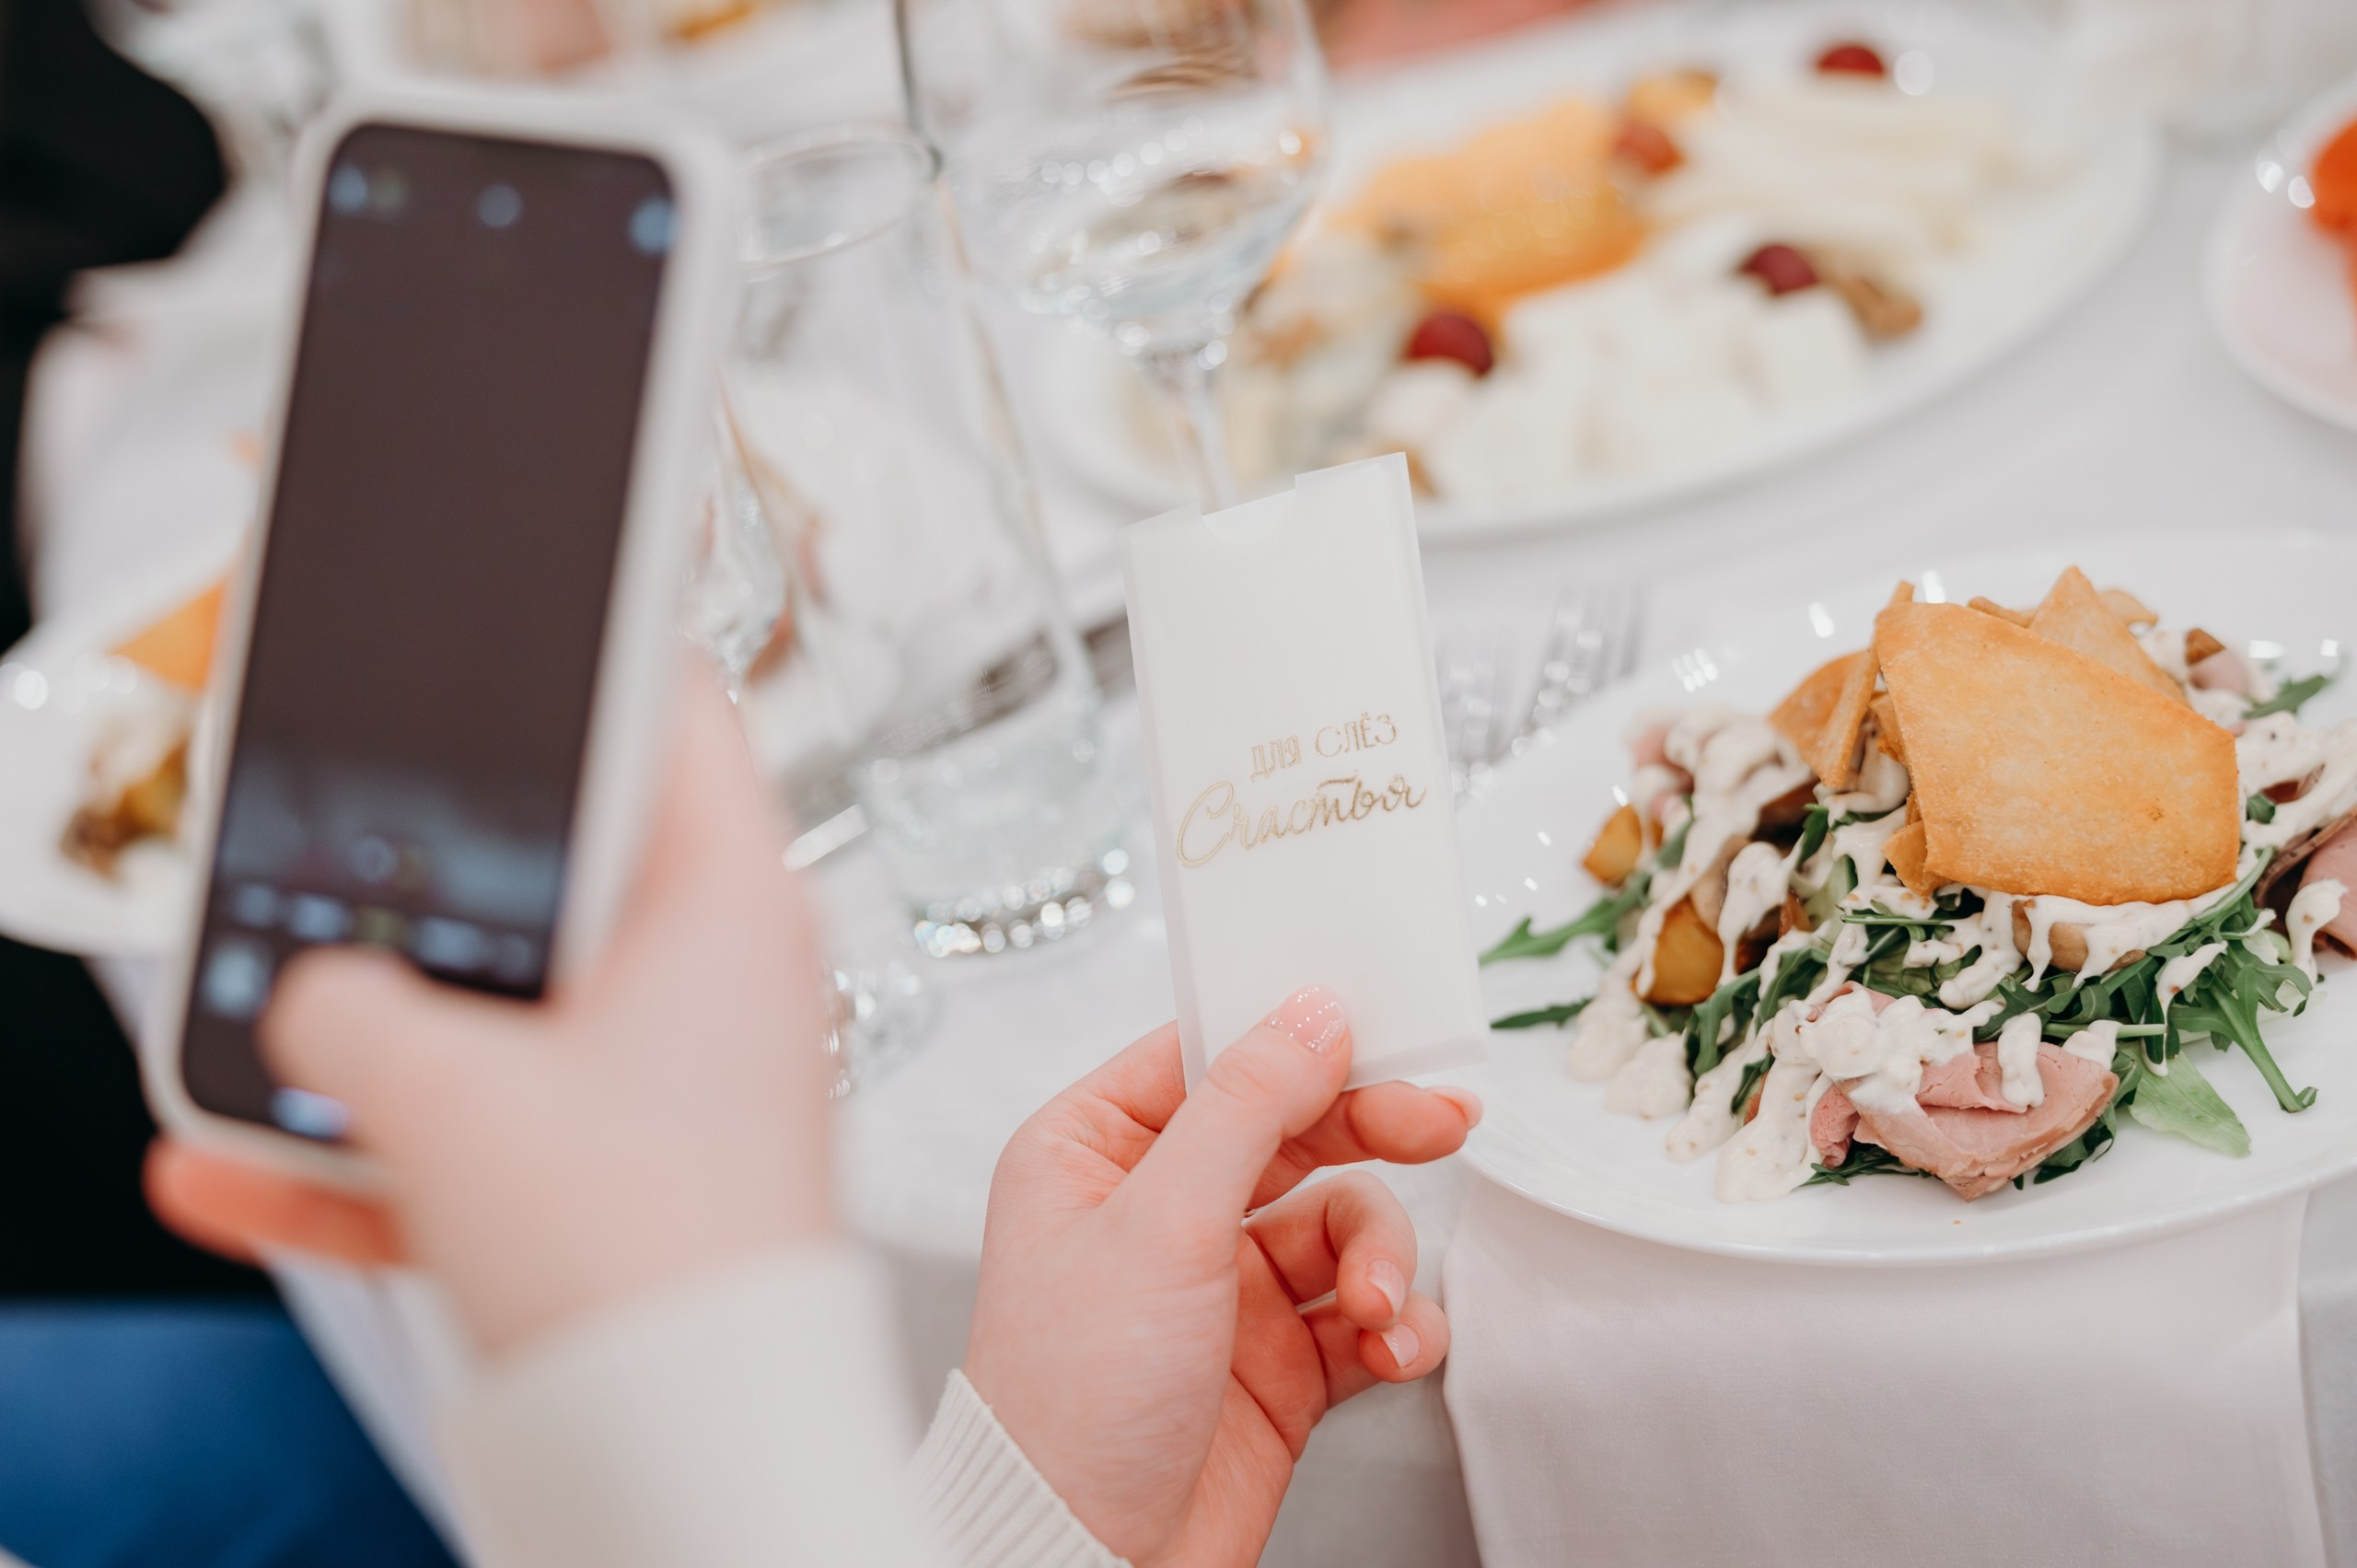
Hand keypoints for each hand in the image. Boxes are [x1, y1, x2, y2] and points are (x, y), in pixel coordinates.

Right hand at [148, 669, 835, 1355]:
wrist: (686, 1454)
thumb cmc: (647, 1256)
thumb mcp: (451, 1099)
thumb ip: (348, 1018)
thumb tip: (310, 1005)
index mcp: (727, 906)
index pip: (674, 714)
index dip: (584, 647)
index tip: (505, 616)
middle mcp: (715, 982)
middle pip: (565, 865)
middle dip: (435, 865)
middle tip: (339, 829)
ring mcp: (668, 1087)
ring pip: (504, 1011)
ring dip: (378, 1026)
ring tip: (265, 1010)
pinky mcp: (617, 1185)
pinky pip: (478, 1139)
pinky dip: (374, 1154)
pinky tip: (238, 1170)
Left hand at [966, 991, 1479, 1567]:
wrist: (1084, 1563)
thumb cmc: (1072, 1402)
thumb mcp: (1160, 1224)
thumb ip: (1245, 1106)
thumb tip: (1310, 1011)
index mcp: (1094, 1151)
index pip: (1210, 1055)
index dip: (1298, 1037)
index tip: (1384, 1027)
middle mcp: (1158, 1209)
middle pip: (1295, 1129)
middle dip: (1372, 1133)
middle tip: (1440, 1127)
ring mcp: (1222, 1287)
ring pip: (1343, 1222)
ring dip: (1380, 1256)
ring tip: (1374, 1306)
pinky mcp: (1277, 1362)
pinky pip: (1364, 1312)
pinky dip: (1395, 1326)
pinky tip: (1391, 1349)